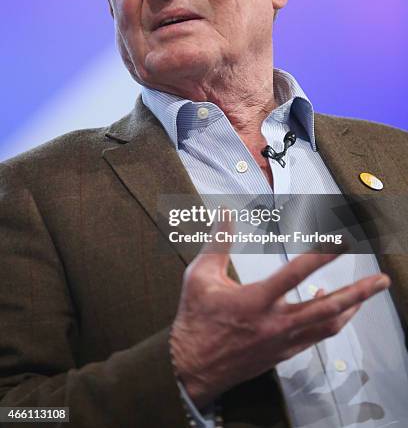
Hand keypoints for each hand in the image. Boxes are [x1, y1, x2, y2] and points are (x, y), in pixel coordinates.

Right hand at [170, 228, 389, 408]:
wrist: (192, 366)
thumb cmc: (196, 320)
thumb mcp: (201, 275)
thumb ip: (218, 241)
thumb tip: (224, 213)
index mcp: (256, 300)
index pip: (297, 272)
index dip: (323, 254)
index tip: (343, 241)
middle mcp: (275, 322)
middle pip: (327, 306)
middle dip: (359, 292)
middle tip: (381, 280)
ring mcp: (282, 341)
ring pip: (327, 324)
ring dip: (352, 307)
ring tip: (367, 293)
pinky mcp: (283, 352)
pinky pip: (316, 336)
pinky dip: (330, 320)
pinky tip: (333, 308)